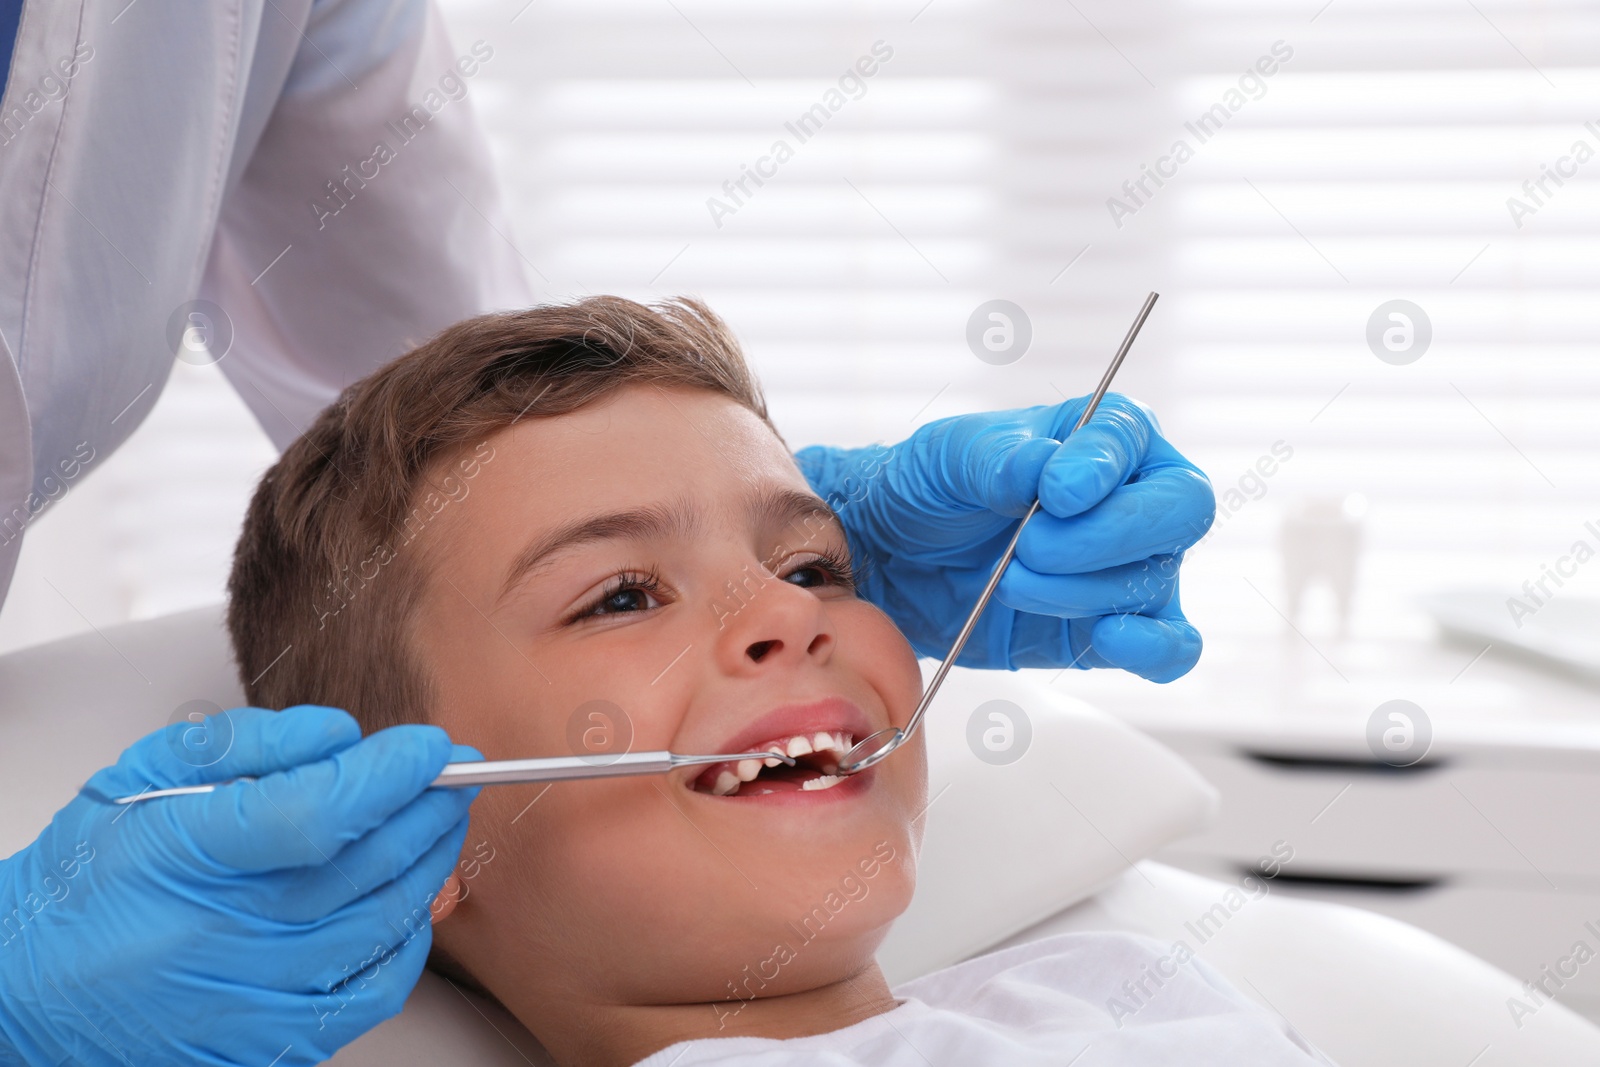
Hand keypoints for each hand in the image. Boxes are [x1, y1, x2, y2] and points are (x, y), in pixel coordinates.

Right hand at [0, 706, 478, 1065]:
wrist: (29, 992)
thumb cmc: (89, 881)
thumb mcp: (145, 778)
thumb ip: (248, 746)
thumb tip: (342, 735)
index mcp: (190, 857)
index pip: (321, 812)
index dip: (392, 774)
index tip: (430, 745)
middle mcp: (227, 934)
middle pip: (369, 864)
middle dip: (431, 806)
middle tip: (455, 771)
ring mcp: (255, 995)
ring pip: (384, 922)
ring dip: (431, 861)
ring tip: (442, 819)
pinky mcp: (273, 1040)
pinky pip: (373, 988)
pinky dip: (408, 936)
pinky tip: (412, 898)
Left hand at [796, 394, 1213, 681]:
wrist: (896, 559)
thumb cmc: (933, 488)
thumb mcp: (950, 457)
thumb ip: (1001, 459)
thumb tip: (1046, 469)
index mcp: (1104, 435)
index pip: (1134, 441)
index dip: (1102, 469)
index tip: (1053, 494)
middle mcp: (1135, 497)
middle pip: (1180, 511)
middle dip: (1105, 536)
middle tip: (1029, 546)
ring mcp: (1130, 567)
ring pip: (1154, 581)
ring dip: (1078, 590)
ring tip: (1010, 582)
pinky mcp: (1112, 629)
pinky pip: (1171, 646)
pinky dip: (1152, 649)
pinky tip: (1108, 639)